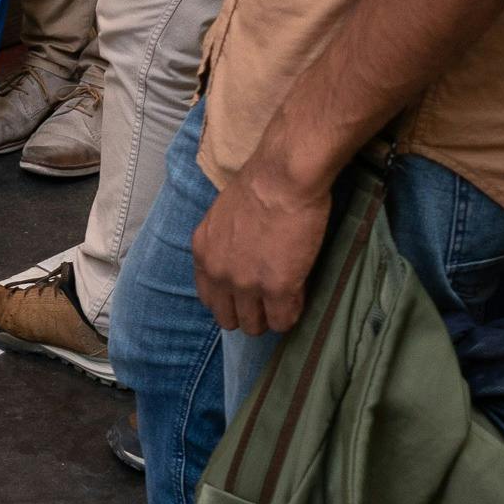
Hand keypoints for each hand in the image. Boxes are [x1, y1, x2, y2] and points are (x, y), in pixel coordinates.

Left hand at [191, 161, 335, 337]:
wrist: (282, 178)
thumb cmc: (259, 184)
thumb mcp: (223, 216)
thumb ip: (224, 244)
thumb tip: (239, 257)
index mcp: (204, 254)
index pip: (209, 298)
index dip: (230, 300)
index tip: (246, 295)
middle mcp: (219, 273)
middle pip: (229, 319)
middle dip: (249, 313)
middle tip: (268, 302)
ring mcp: (247, 284)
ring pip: (255, 325)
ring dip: (270, 318)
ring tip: (284, 303)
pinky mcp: (277, 288)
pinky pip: (283, 320)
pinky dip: (291, 315)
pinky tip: (299, 298)